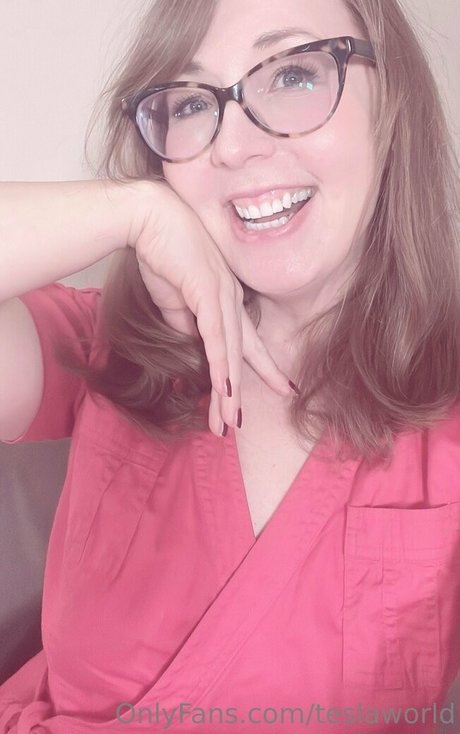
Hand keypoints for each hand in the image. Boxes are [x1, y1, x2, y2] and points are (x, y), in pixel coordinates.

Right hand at [129, 181, 293, 436]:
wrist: (147, 217)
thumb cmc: (161, 253)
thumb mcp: (174, 300)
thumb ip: (187, 323)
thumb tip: (194, 344)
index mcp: (227, 300)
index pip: (247, 342)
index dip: (262, 368)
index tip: (281, 388)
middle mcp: (232, 299)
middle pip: (241, 354)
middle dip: (242, 393)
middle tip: (241, 425)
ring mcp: (223, 295)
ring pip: (231, 353)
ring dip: (229, 391)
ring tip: (230, 423)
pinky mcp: (208, 291)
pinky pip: (217, 336)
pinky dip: (222, 365)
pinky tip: (226, 390)